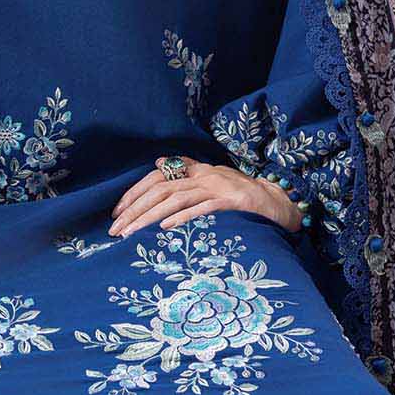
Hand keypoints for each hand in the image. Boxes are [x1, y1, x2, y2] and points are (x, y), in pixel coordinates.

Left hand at [108, 157, 302, 240]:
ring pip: (175, 199)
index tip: (117, 214)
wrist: (277, 201)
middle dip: (135, 209)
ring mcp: (218, 188)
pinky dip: (183, 217)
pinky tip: (165, 228)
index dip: (134, 194)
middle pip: (160, 189)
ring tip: (131, 233)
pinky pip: (203, 208)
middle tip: (116, 230)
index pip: (157, 177)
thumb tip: (159, 162)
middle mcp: (204, 176)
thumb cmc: (241, 196)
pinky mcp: (232, 202)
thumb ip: (186, 171)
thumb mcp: (211, 179)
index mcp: (196, 171)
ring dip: (150, 217)